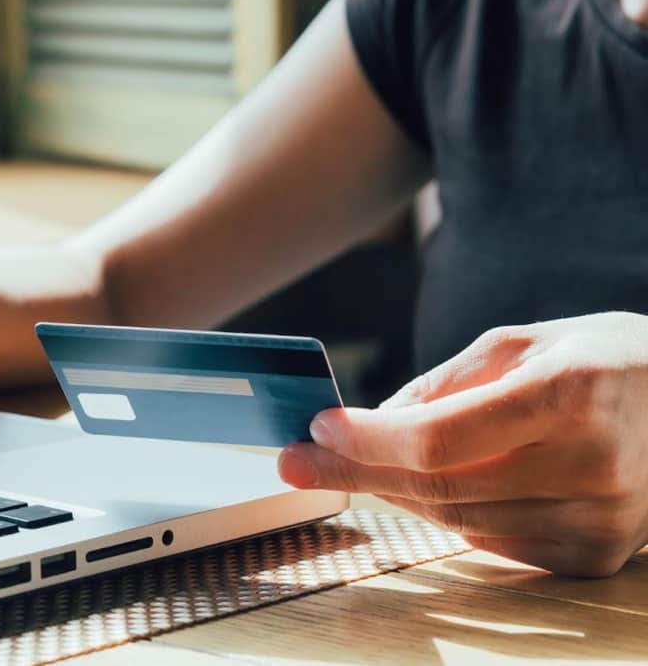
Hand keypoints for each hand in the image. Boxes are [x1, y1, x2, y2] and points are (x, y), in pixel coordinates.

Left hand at [278, 312, 647, 576]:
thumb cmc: (602, 362)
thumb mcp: (521, 343)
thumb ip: (443, 384)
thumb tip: (372, 423)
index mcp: (571, 395)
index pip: (441, 439)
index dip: (369, 440)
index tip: (318, 428)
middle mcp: (592, 465)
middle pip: (439, 487)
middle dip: (355, 471)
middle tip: (297, 460)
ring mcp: (599, 521)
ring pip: (456, 519)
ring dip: (395, 491)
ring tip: (358, 463)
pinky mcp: (594, 556)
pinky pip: (490, 540)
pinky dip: (448, 512)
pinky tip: (428, 484)